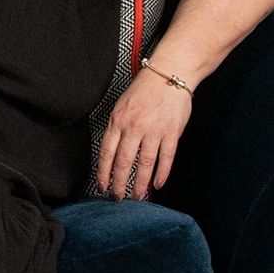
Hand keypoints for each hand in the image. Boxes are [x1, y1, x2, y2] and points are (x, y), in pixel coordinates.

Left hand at [97, 70, 192, 199]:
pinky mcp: (172, 133)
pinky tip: (157, 184)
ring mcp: (154, 131)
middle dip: (118, 183)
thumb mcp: (121, 106)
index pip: (106, 153)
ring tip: (138, 197)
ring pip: (144, 164)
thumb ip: (116, 128)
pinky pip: (166, 158)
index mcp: (118, 121)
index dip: (103, 173)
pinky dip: (162, 173)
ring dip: (140, 184)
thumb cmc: (144, 89)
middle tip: (117, 198)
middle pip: (123, 162)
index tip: (101, 186)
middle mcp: (134, 128)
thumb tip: (111, 152)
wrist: (169, 74)